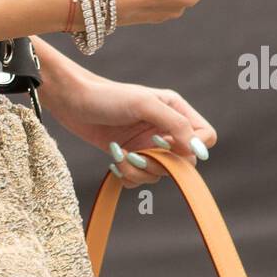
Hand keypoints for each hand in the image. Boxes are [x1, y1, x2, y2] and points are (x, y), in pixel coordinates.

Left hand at [43, 67, 216, 187]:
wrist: (71, 101)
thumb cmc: (106, 96)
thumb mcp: (143, 104)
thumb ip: (175, 125)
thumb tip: (198, 150)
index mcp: (175, 110)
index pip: (205, 138)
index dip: (192, 148)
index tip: (164, 144)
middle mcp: (165, 128)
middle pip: (183, 162)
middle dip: (159, 163)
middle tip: (137, 153)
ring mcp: (147, 144)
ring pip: (160, 174)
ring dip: (139, 170)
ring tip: (119, 154)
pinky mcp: (130, 156)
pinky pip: (140, 180)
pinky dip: (128, 176)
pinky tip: (114, 159)